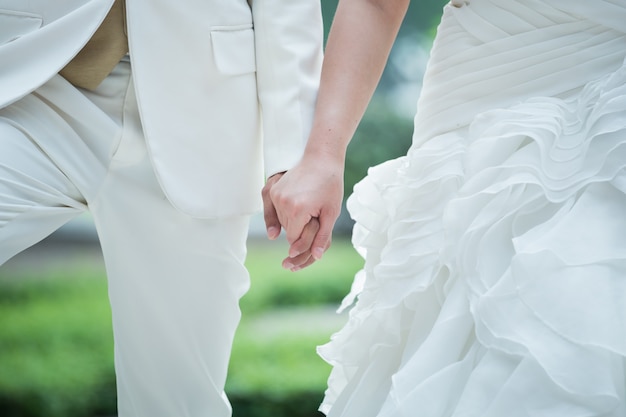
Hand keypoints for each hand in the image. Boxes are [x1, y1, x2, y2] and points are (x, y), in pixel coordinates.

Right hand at [269, 151, 343, 268]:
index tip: (314, 231)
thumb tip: (316, 257)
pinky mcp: (272, 189)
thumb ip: (322, 237)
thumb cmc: (330, 185)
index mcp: (298, 210)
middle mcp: (282, 203)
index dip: (305, 239)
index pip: (294, 239)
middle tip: (315, 215)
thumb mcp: (331, 213)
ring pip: (281, 222)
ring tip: (309, 205)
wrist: (321, 159)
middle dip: (300, 230)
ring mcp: (276, 195)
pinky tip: (300, 201)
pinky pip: (276, 210)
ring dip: (293, 220)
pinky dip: (286, 211)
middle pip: (287, 231)